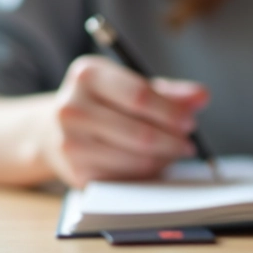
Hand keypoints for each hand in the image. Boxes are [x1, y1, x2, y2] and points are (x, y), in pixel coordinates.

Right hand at [39, 55, 209, 187]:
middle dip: (172, 140)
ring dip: (163, 159)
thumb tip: (202, 96)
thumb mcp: (129, 85)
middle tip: (188, 143)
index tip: (190, 121)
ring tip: (173, 152)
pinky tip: (153, 163)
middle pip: (140, 132)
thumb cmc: (101, 102)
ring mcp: (71, 142)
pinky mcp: (76, 172)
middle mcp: (72, 107)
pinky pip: (125, 177)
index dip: (171, 112)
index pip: (140, 96)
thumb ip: (168, 91)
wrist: (51, 129)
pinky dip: (147, 172)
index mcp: (88, 74)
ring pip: (135, 158)